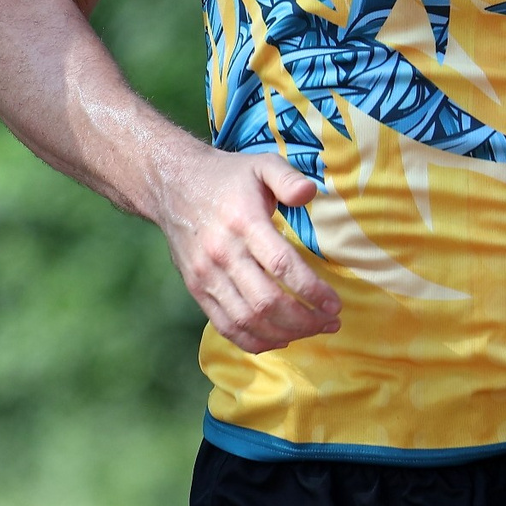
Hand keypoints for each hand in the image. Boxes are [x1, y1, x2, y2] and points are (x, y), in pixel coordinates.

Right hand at [157, 148, 339, 352]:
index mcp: (243, 222)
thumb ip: (288, 178)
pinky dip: (254, 341)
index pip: (281, 266)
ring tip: (312, 331)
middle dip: (305, 320)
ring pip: (248, 320)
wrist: (170, 184)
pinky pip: (225, 326)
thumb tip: (310, 194)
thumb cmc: (226, 176)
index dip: (312, 291)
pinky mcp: (196, 288)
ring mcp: (206, 275)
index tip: (335, 305)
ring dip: (285, 333)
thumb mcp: (260, 164)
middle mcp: (222, 253)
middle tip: (331, 323)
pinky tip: (280, 339)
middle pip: (266, 301)